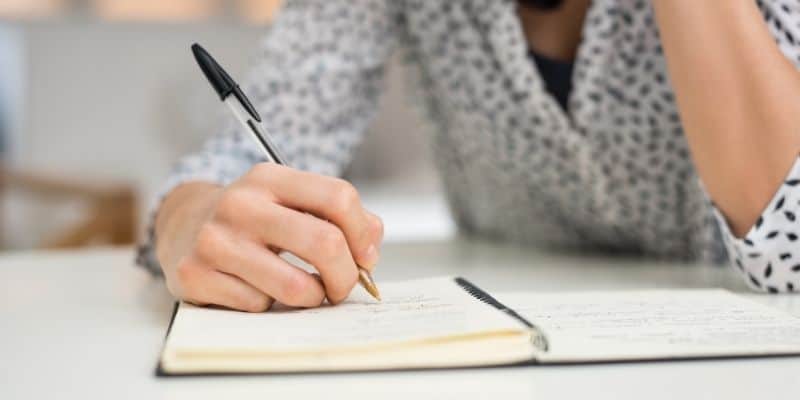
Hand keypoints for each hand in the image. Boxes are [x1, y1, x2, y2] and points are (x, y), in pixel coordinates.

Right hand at [154, 163, 382, 311]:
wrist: (183, 226)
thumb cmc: (252, 219)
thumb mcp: (291, 201)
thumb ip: (338, 217)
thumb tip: (370, 248)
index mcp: (270, 178)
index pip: (338, 197)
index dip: (362, 234)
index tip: (365, 257)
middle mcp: (241, 204)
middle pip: (324, 243)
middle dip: (345, 276)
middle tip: (342, 286)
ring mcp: (216, 240)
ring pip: (296, 286)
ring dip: (311, 297)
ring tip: (303, 290)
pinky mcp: (195, 275)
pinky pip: (259, 305)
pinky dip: (268, 305)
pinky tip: (256, 288)